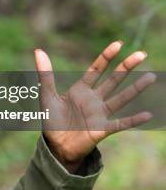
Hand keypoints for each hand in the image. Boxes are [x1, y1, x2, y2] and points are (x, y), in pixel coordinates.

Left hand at [34, 41, 154, 172]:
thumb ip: (45, 75)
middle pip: (113, 80)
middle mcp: (94, 99)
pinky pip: (121, 123)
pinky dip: (134, 120)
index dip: (106, 57)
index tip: (118, 44)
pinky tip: (147, 114)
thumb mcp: (47, 96)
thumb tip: (38, 50)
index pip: (96, 70)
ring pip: (122, 97)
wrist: (55, 146)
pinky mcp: (103, 129)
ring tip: (151, 76)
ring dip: (136, 88)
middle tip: (142, 54)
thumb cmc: (51, 121)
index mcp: (81, 90)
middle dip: (126, 67)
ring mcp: (100, 113)